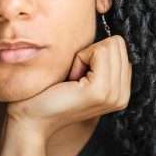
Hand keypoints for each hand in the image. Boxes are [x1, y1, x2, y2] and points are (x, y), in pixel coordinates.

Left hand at [6, 35, 131, 142]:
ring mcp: (114, 94)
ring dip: (85, 56)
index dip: (95, 53)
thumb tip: (108, 36)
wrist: (32, 119)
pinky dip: (80, 58)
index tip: (79, 74)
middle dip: (91, 52)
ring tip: (73, 79)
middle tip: (74, 76)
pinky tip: (70, 79)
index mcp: (121, 91)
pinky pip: (98, 51)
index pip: (121, 48)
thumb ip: (100, 61)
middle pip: (118, 44)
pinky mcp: (100, 90)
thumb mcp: (82, 75)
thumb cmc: (50, 94)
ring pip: (109, 45)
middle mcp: (122, 95)